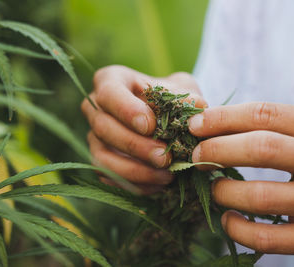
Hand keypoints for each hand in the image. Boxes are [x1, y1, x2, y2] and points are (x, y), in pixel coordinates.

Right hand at [82, 65, 205, 193]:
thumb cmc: (173, 97)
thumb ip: (187, 96)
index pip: (109, 92)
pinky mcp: (101, 161)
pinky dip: (135, 185)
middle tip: (164, 157)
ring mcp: (95, 136)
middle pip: (104, 127)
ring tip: (166, 176)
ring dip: (134, 170)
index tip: (150, 125)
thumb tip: (198, 105)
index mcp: (111, 80)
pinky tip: (159, 185)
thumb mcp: (183, 89)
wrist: (169, 118)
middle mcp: (96, 107)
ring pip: (102, 157)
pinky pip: (109, 177)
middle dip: (135, 146)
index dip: (127, 110)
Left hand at [189, 102, 293, 260]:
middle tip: (196, 156)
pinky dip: (237, 228)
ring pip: (259, 196)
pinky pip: (267, 237)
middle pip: (261, 149)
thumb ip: (277, 127)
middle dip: (216, 150)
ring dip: (223, 191)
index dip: (222, 118)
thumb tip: (216, 125)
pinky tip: (229, 218)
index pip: (265, 114)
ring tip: (214, 188)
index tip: (196, 125)